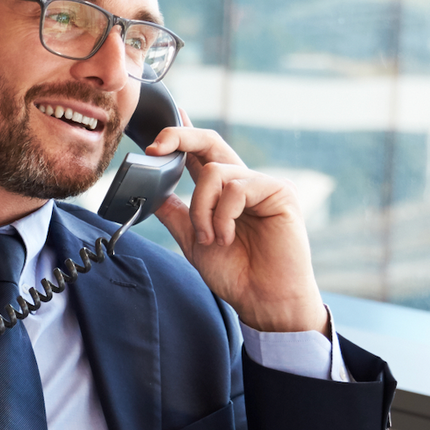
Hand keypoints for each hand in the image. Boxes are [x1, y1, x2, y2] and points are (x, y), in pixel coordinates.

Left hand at [146, 126, 328, 335]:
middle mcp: (243, 182)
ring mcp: (263, 185)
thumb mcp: (194, 239)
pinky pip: (237, 188)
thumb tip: (149, 190)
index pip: (199, 154)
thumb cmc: (235, 273)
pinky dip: (222, 216)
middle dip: (180, 136)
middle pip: (210, 142)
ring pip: (214, 173)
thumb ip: (175, 213)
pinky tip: (227, 237)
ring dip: (201, 208)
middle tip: (155, 148)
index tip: (157, 129)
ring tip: (210, 238)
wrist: (263, 300)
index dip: (181, 135)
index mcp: (223, 192)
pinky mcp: (280, 192)